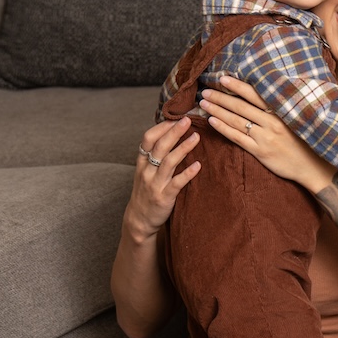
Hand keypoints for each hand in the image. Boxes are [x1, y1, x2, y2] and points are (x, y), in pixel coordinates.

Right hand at [126, 117, 200, 237]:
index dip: (161, 127)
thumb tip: (173, 135)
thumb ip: (156, 156)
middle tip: (187, 120)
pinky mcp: (164, 197)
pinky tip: (198, 165)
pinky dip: (188, 173)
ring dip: (183, 148)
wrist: (139, 219)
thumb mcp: (145, 172)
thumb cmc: (146, 192)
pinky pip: (177, 183)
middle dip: (174, 132)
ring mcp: (155, 184)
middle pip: (160, 147)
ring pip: (169, 162)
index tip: (175, 117)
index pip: (147, 139)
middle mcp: (146, 171)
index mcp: (141, 162)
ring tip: (197, 137)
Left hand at [199, 75, 332, 191]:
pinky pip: (237, 137)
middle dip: (221, 98)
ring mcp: (265, 137)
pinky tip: (212, 122)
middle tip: (205, 91)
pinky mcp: (260, 152)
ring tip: (204, 104)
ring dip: (217, 111)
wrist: (312, 166)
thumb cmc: (304, 141)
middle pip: (241, 107)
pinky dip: (223, 128)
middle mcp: (272, 122)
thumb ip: (278, 109)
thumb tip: (259, 96)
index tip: (222, 78)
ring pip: (236, 120)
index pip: (255, 95)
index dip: (237, 86)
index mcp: (280, 112)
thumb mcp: (295, 120)